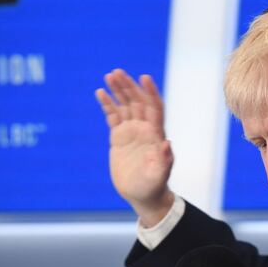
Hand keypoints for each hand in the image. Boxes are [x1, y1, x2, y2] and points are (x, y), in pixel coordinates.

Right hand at [95, 69, 173, 226]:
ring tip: (109, 75)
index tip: (144, 77)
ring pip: (125, 105)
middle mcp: (145, 129)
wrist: (142, 194)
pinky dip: (107, 104)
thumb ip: (164, 160)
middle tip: (117, 72)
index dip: (150, 92)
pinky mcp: (119, 136)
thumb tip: (167, 143)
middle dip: (129, 86)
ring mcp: (132, 131)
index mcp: (155, 134)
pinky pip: (113, 116)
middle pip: (138, 102)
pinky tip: (100, 92)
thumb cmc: (153, 186)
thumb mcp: (159, 175)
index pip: (155, 108)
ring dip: (118, 90)